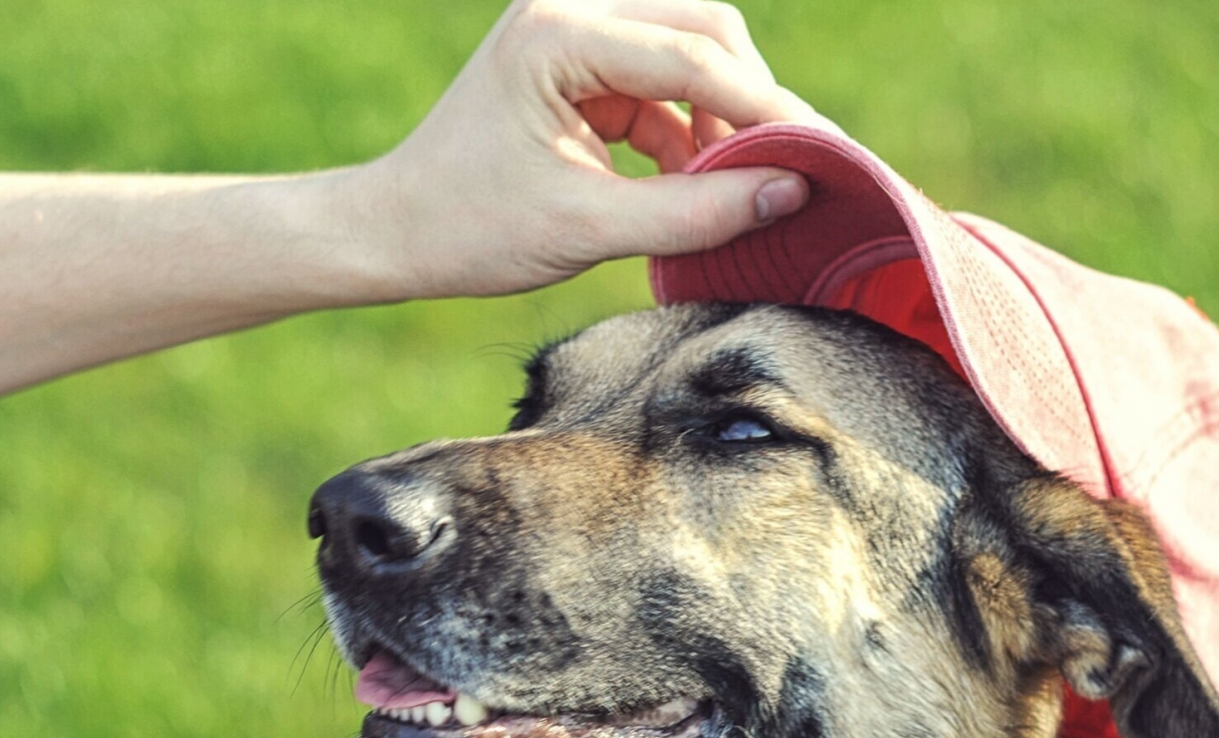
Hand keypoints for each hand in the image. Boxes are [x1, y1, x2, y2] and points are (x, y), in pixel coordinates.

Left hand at [357, 0, 833, 297]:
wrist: (395, 234)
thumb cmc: (469, 230)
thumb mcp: (587, 229)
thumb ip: (694, 213)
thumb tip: (791, 194)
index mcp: (558, 34)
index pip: (693, 55)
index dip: (766, 109)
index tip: (823, 157)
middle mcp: (568, 12)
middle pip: (703, 30)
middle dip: (750, 101)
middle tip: (792, 168)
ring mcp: (573, 34)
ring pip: (688, 54)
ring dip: (720, 119)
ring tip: (744, 189)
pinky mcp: (578, 68)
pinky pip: (661, 84)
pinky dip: (687, 133)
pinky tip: (700, 186)